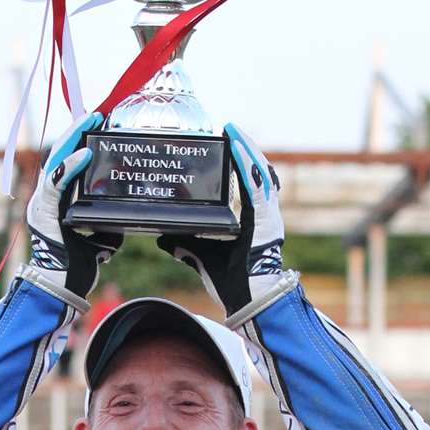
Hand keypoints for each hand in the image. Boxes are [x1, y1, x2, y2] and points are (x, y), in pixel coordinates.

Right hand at [26, 112, 122, 298]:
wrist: (60, 290)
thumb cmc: (77, 266)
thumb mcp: (100, 237)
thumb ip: (107, 220)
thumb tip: (128, 214)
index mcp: (58, 200)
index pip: (67, 161)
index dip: (80, 140)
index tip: (99, 123)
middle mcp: (47, 197)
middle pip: (59, 154)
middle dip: (77, 131)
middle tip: (97, 114)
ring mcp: (42, 204)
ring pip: (55, 161)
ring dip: (73, 139)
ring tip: (90, 121)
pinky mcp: (43, 213)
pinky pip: (55, 184)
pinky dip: (70, 167)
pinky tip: (84, 154)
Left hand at [157, 123, 285, 316]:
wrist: (249, 301)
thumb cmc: (231, 282)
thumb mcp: (200, 256)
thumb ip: (183, 244)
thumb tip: (163, 237)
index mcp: (251, 220)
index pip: (248, 182)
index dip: (240, 161)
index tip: (229, 143)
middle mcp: (263, 214)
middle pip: (256, 171)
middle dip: (244, 148)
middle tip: (230, 129)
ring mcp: (267, 215)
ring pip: (259, 172)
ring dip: (246, 149)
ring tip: (233, 130)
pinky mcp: (265, 219)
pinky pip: (257, 185)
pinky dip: (247, 163)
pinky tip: (237, 146)